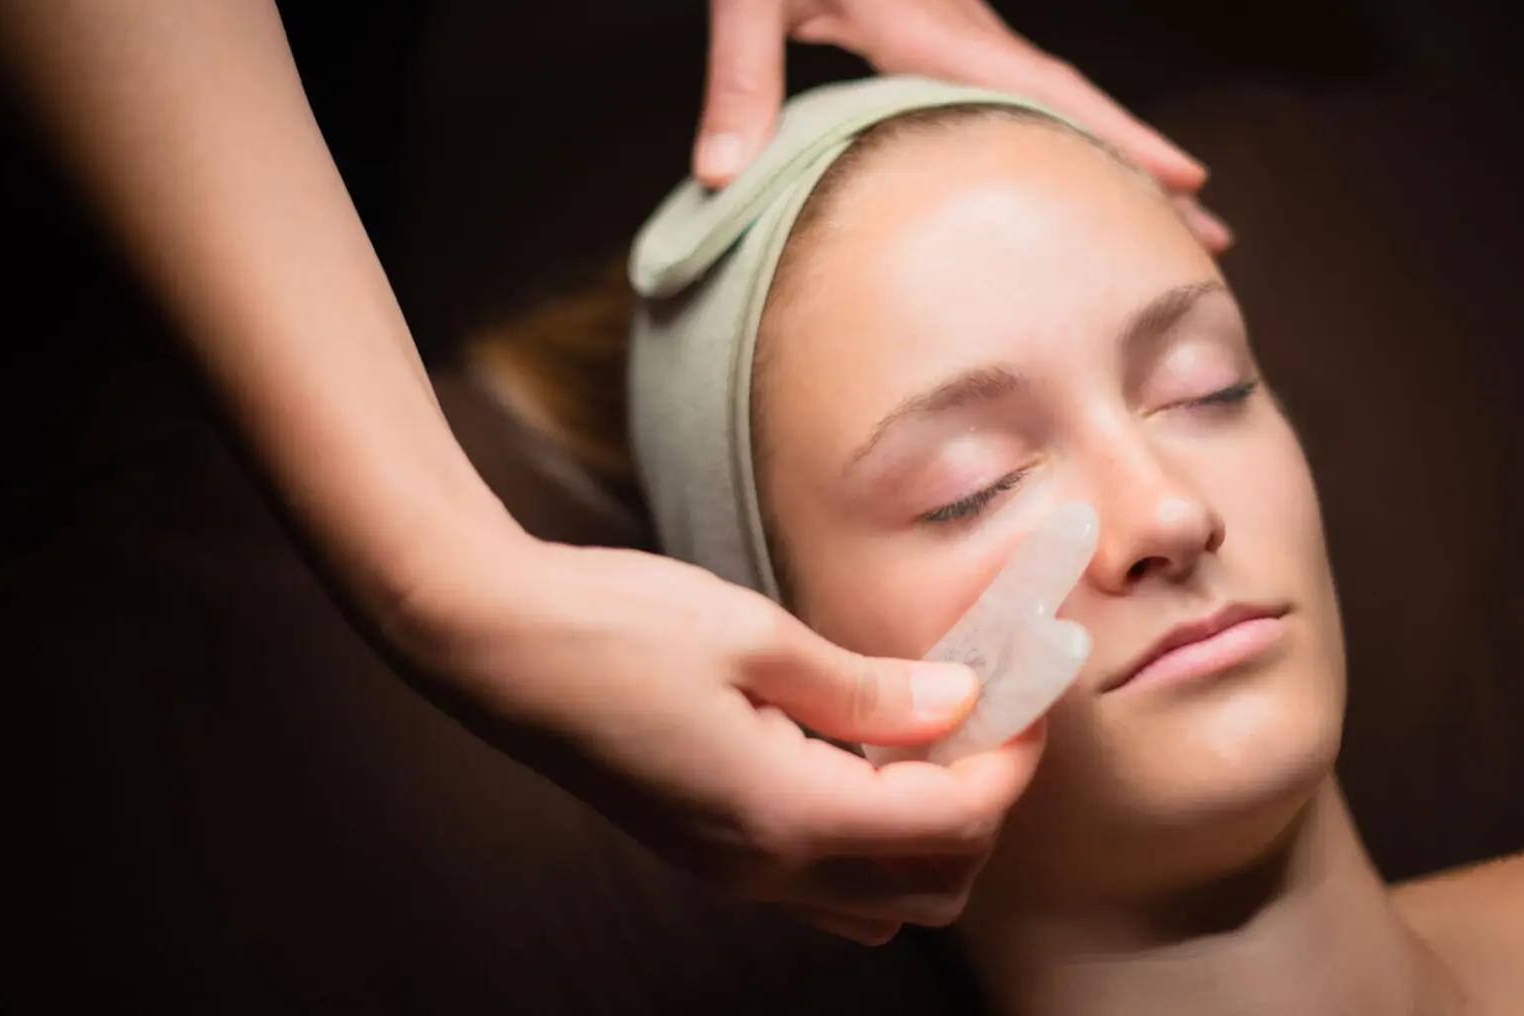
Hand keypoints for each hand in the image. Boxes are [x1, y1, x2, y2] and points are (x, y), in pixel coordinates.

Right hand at [388, 532, 1045, 945]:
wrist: (490, 643)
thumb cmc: (613, 626)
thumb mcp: (756, 636)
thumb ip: (869, 688)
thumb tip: (961, 704)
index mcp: (785, 816)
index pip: (954, 821)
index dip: (1013, 760)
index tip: (1034, 690)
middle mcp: (763, 868)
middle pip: (934, 887)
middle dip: (983, 808)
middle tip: (989, 715)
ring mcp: (732, 869)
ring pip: (881, 896)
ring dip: (930, 829)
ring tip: (929, 731)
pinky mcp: (711, 850)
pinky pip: (825, 877)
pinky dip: (872, 830)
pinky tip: (862, 747)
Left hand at [694, 0, 1231, 251]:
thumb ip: (740, 79)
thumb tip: (723, 174)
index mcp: (929, 26)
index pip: (1047, 92)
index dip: (1121, 141)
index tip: (1194, 184)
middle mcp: (963, 29)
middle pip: (1080, 107)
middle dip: (1151, 170)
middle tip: (1216, 238)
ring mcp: (960, 26)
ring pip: (1062, 99)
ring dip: (1122, 156)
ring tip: (1175, 215)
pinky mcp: (942, 25)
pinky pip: (1026, 89)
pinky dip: (1071, 133)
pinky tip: (1075, 166)